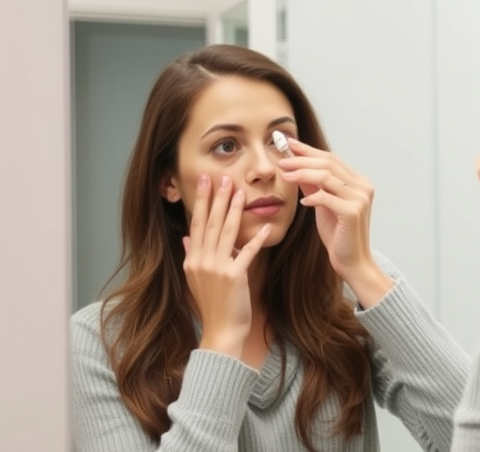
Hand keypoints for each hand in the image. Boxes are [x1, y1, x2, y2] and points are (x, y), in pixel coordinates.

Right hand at [182, 174, 270, 358]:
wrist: (221, 332)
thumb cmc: (214, 306)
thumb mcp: (196, 280)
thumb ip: (191, 256)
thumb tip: (185, 238)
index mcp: (192, 259)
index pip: (197, 223)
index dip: (202, 201)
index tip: (206, 182)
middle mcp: (201, 261)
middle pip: (210, 223)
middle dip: (217, 198)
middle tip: (222, 176)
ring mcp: (215, 269)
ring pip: (226, 232)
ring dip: (234, 210)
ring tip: (240, 191)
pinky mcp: (233, 277)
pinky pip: (246, 253)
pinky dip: (256, 239)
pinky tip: (266, 226)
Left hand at [278, 141, 392, 306]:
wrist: (352, 262)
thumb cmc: (338, 235)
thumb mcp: (323, 205)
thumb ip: (314, 185)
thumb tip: (295, 166)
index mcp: (359, 181)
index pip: (331, 158)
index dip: (308, 150)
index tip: (288, 143)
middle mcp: (363, 186)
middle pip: (329, 164)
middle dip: (302, 160)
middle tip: (281, 160)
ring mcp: (360, 199)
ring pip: (327, 177)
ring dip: (303, 174)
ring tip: (285, 176)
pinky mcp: (353, 212)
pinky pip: (328, 198)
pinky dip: (313, 196)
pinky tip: (302, 201)